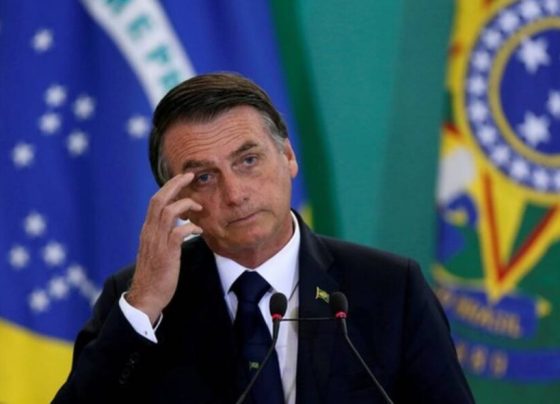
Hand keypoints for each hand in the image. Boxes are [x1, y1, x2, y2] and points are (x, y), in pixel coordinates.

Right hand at [127, 172, 202, 323]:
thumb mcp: (157, 250)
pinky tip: (199, 230)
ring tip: (199, 206)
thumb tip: (178, 226)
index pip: (155, 201)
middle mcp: (149, 233)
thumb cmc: (154, 275)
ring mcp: (156, 243)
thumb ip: (164, 236)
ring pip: (167, 212)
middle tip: (189, 176)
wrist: (146, 297)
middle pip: (159, 200)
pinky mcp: (166, 254)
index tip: (182, 178)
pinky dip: (190, 227)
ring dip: (185, 205)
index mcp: (148, 230)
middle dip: (174, 185)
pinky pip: (178, 233)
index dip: (168, 187)